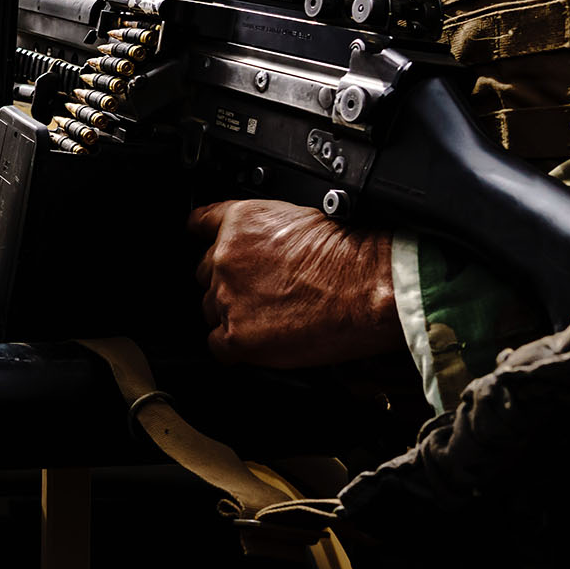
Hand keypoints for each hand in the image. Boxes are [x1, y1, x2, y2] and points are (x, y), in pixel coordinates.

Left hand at [187, 200, 399, 366]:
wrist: (368, 286)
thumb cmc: (351, 256)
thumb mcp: (300, 221)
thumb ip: (264, 236)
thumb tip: (261, 255)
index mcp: (239, 222)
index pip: (201, 226)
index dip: (209, 241)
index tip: (207, 244)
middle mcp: (225, 257)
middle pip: (206, 274)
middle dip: (229, 283)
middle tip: (260, 294)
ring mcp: (228, 296)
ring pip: (211, 309)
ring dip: (233, 315)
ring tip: (269, 319)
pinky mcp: (237, 335)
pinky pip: (217, 346)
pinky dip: (235, 348)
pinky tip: (258, 343)